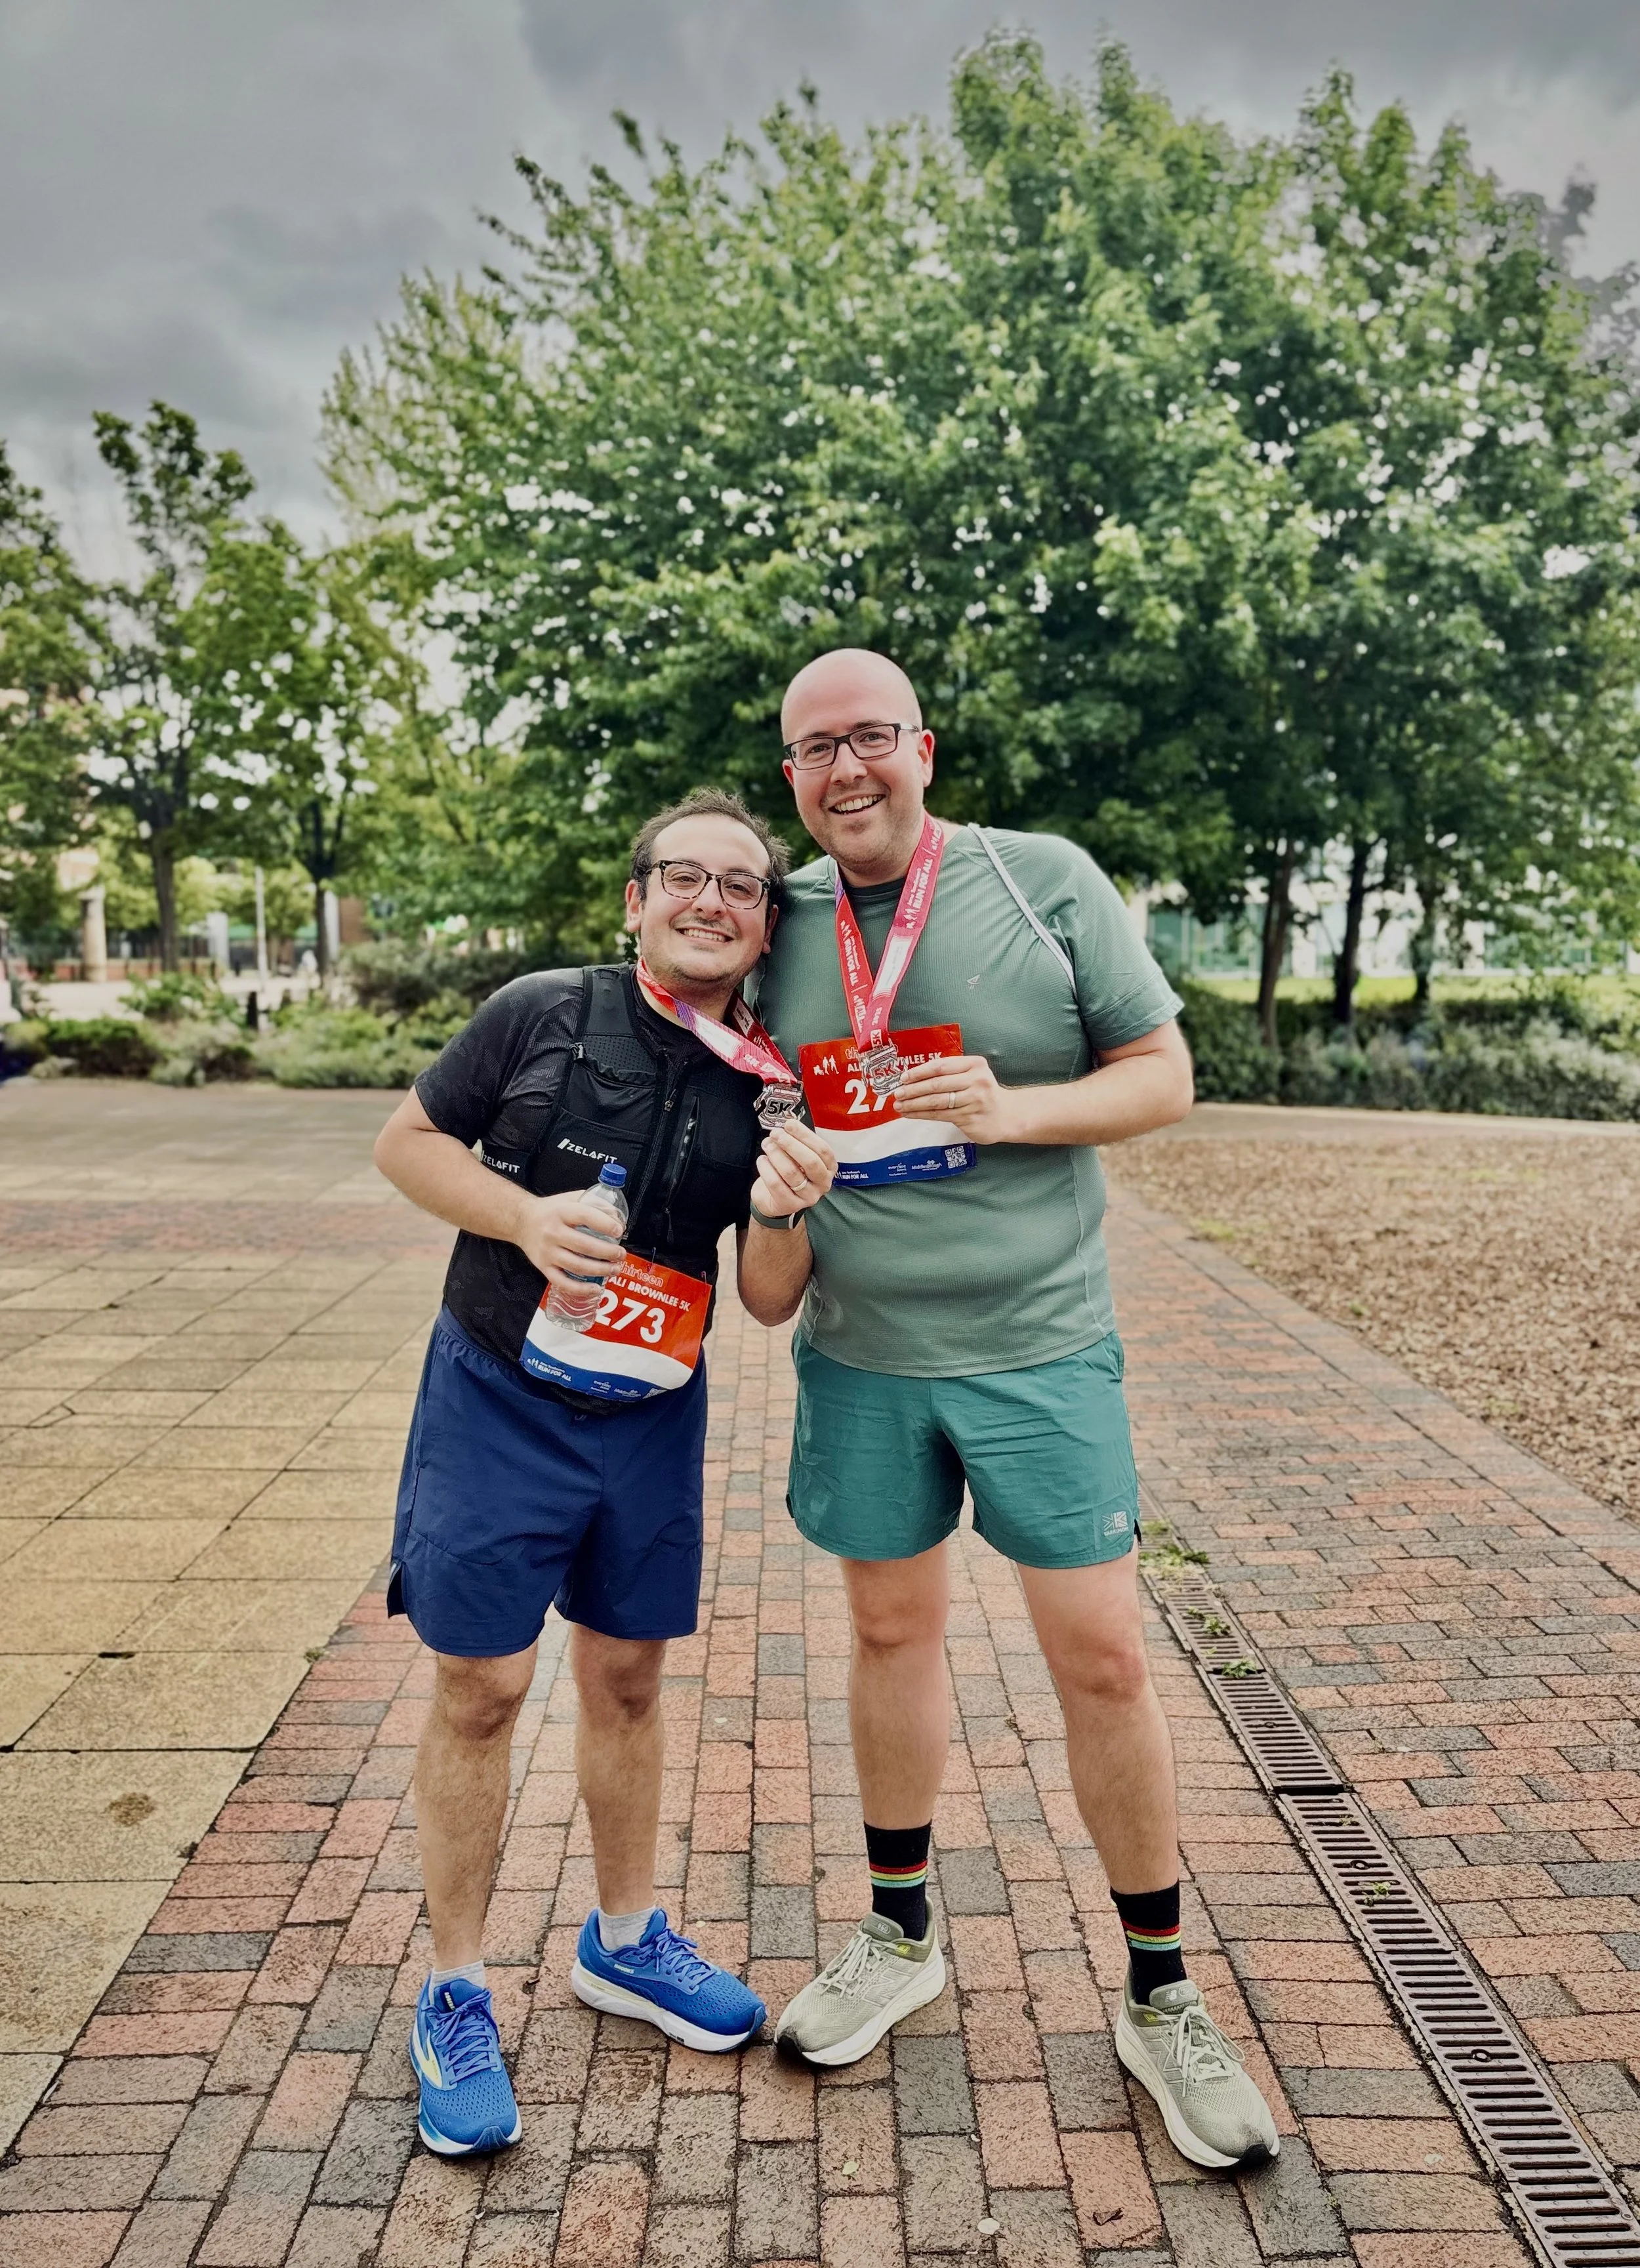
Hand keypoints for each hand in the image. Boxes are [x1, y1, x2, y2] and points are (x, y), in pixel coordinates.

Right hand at [512, 1188, 625, 1288]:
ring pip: (577, 1266)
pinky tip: (596, 1289)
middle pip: (584, 1245)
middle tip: (620, 1254)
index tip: (619, 1230)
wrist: (521, 1221)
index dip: (605, 1224)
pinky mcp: (544, 1267)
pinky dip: (580, 1289)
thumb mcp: (571, 1198)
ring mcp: (548, 1252)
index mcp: (561, 1212)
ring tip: (615, 1269)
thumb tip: (617, 1217)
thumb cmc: (550, 1211)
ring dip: (600, 1270)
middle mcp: (553, 1232)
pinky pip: (562, 1282)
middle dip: (608, 1252)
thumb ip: (594, 1203)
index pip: (586, 1216)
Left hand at [751, 1120, 835, 1222]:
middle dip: (790, 1144)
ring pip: (791, 1172)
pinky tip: (762, 1160)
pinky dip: (766, 1168)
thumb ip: (797, 1142)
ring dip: (776, 1154)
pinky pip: (776, 1184)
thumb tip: (788, 1126)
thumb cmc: (789, 1173)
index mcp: (829, 1167)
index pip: (822, 1149)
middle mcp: (822, 1183)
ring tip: (767, 1145)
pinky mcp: (790, 1205)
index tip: (790, 1124)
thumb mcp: (798, 1157)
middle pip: (810, 1161)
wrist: (775, 1200)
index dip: (805, 1135)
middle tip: (776, 1134)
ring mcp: (808, 1196)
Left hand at [892, 1053, 1022, 1144]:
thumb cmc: (982, 1092)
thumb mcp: (972, 1074)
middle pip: (937, 1084)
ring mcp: (974, 1101)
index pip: (941, 1066)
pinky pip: (940, 1115)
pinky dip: (922, 1114)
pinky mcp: (970, 1118)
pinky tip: (911, 1114)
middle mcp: (976, 1081)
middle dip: (913, 1089)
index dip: (919, 1072)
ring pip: (937, 1101)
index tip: (904, 1077)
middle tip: (898, 1093)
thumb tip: (915, 1077)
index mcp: (975, 1064)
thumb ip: (950, 1072)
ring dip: (914, 1104)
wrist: (1006, 1115)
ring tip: (900, 1105)